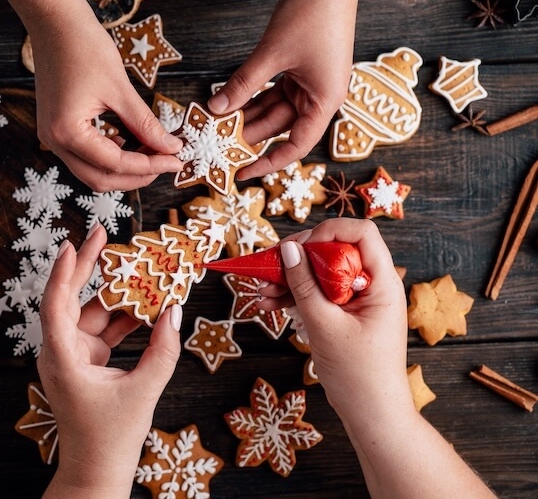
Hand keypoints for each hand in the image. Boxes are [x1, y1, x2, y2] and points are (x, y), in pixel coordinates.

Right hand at [30, 16, 182, 191]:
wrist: (54, 22)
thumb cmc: (84, 47)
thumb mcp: (121, 89)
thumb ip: (145, 124)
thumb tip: (171, 148)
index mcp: (67, 132)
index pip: (114, 164)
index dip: (149, 166)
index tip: (176, 161)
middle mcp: (54, 141)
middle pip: (99, 179)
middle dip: (136, 175)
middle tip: (166, 162)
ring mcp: (52, 137)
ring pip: (92, 171)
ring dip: (123, 168)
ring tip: (153, 153)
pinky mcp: (57, 129)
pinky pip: (85, 155)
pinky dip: (109, 155)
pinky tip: (130, 142)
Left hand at [38, 223, 182, 497]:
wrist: (97, 473)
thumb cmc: (110, 438)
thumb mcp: (143, 391)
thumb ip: (162, 350)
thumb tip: (174, 312)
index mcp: (61, 357)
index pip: (56, 303)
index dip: (64, 271)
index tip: (74, 242)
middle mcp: (61, 352)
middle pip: (71, 299)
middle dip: (87, 266)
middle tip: (100, 232)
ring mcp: (73, 357)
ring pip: (92, 314)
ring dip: (115, 294)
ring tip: (140, 267)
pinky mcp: (87, 364)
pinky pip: (103, 331)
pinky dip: (123, 319)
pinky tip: (146, 304)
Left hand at [207, 0, 362, 179]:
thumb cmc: (312, 15)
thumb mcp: (272, 54)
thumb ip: (243, 83)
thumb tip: (216, 109)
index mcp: (325, 102)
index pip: (296, 145)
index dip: (268, 162)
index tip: (242, 173)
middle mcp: (320, 97)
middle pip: (279, 127)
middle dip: (247, 135)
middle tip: (215, 144)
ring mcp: (309, 83)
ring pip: (272, 109)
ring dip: (246, 115)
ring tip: (216, 125)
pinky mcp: (299, 70)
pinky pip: (272, 91)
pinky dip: (251, 96)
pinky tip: (227, 102)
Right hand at [258, 219, 413, 421]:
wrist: (370, 412)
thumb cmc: (358, 373)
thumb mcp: (324, 325)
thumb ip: (305, 285)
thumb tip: (288, 249)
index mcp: (382, 282)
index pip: (361, 233)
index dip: (328, 231)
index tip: (299, 247)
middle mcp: (372, 284)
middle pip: (334, 250)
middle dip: (299, 257)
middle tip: (270, 267)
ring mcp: (357, 299)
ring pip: (320, 272)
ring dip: (290, 278)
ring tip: (262, 291)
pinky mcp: (344, 313)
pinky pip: (317, 293)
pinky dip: (294, 296)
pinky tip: (270, 304)